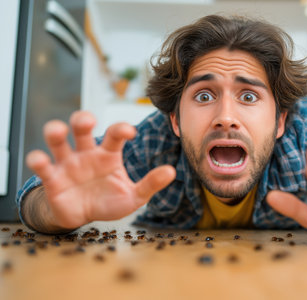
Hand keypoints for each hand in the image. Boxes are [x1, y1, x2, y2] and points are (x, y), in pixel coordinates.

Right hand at [26, 111, 175, 229]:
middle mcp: (87, 153)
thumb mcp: (133, 196)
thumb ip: (150, 184)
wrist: (84, 217)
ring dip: (55, 131)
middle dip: (82, 119)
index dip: (121, 129)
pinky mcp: (52, 178)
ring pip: (57, 139)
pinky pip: (41, 165)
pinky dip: (37, 160)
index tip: (129, 131)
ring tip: (58, 131)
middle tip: (87, 121)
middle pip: (81, 127)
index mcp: (108, 154)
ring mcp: (67, 163)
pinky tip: (40, 161)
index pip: (115, 134)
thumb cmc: (109, 201)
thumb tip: (172, 171)